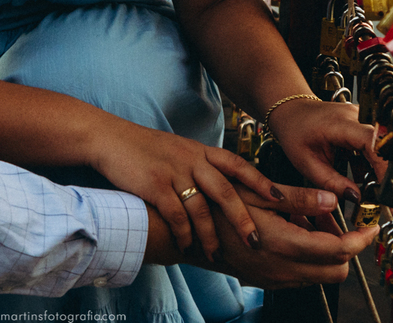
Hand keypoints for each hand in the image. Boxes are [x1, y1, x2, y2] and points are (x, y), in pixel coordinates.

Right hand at [92, 120, 290, 260]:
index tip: (282, 198)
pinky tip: (187, 246)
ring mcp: (173, 171)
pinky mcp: (154, 184)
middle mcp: (191, 159)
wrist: (111, 138)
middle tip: (255, 240)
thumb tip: (226, 187)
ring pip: (201, 208)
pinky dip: (184, 233)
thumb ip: (202, 165)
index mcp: (201, 151)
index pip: (238, 165)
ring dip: (209, 235)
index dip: (260, 181)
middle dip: (242, 218)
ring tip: (215, 253)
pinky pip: (176, 214)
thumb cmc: (146, 149)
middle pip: (225, 190)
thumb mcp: (180, 150)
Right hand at [210, 186, 378, 288]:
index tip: (370, 226)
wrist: (189, 235)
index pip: (339, 251)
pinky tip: (290, 230)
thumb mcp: (258, 194)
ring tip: (304, 219)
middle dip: (343, 246)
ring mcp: (276, 279)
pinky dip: (307, 254)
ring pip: (320, 273)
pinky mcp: (269, 281)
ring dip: (323, 249)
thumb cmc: (218, 209)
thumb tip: (333, 199)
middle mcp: (283, 269)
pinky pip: (301, 273)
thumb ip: (300, 198)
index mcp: (284, 245)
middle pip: (336, 270)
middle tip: (329, 219)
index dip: (360, 238)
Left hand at [268, 99, 384, 202]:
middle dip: (383, 172)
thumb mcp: (307, 164)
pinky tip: (359, 171)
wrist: (291, 112)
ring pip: (380, 147)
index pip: (372, 142)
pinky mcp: (362, 123)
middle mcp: (355, 116)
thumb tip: (357, 197)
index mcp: (339, 124)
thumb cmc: (295, 132)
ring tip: (365, 184)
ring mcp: (361, 117)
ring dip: (376, 168)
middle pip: (382, 145)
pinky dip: (370, 162)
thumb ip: (332, 182)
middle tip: (379, 195)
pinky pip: (374, 145)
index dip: (384, 165)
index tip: (387, 188)